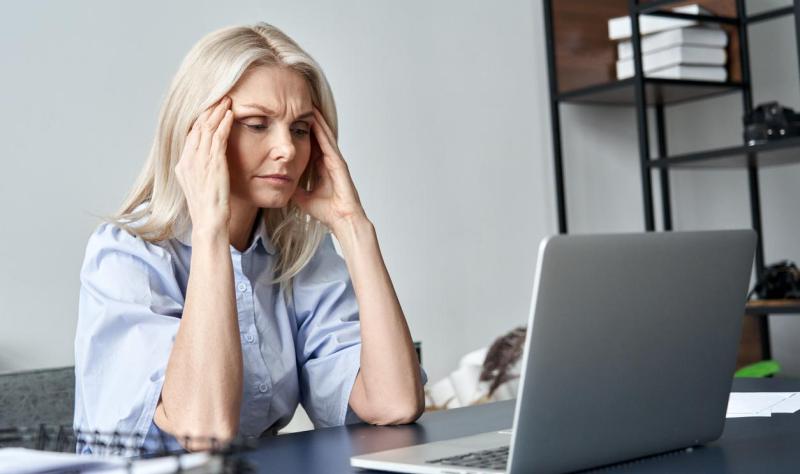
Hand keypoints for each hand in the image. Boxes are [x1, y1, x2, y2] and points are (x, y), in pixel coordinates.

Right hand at [175, 97, 233, 236]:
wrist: (209, 221)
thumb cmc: (208, 207)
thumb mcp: (200, 186)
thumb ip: (201, 171)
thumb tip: (208, 162)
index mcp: (183, 165)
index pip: (191, 135)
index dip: (201, 119)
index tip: (210, 108)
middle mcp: (188, 160)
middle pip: (197, 127)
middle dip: (209, 110)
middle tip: (219, 97)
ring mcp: (199, 161)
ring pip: (207, 129)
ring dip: (218, 112)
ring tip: (227, 100)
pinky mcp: (213, 163)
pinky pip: (218, 138)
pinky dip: (224, 124)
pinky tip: (231, 115)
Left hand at [292, 108, 367, 230]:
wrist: (342, 220)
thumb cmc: (328, 212)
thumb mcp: (303, 197)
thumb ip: (295, 189)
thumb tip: (281, 184)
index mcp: (321, 167)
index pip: (310, 143)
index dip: (301, 130)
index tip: (291, 117)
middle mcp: (329, 160)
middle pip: (317, 134)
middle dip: (309, 119)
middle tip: (299, 102)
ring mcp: (335, 160)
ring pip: (324, 134)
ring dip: (316, 119)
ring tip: (307, 102)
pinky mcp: (338, 163)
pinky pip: (328, 142)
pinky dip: (322, 129)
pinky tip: (315, 118)